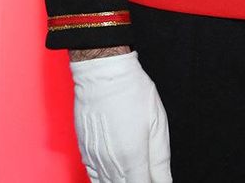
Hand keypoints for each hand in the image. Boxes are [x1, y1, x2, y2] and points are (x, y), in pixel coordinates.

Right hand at [70, 50, 170, 182]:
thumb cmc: (132, 91)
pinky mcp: (84, 152)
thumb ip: (160, 160)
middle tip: (145, 175)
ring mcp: (94, 158)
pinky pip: (93, 177)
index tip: (155, 182)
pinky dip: (105, 180)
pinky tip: (115, 174)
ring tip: (132, 173)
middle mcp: (111, 163)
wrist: (102, 72)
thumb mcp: (157, 122)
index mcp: (132, 157)